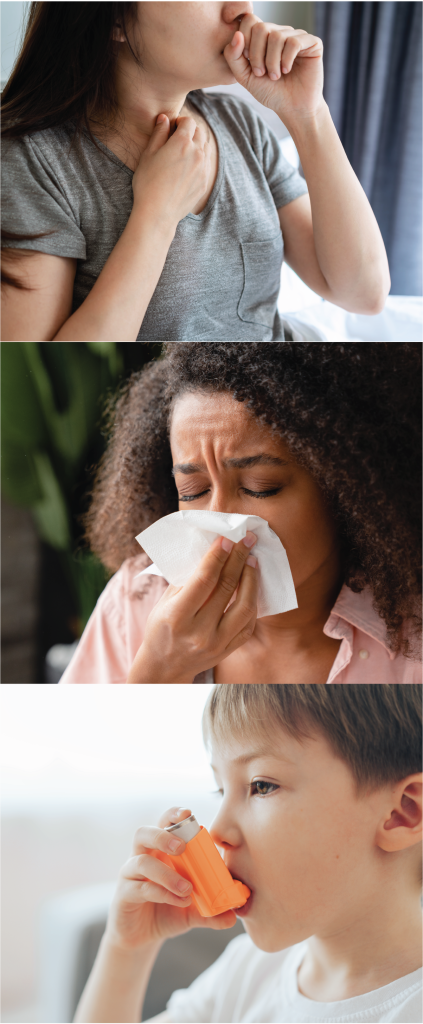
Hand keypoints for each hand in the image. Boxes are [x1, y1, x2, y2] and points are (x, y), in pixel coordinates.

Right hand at [105, 808, 236, 951]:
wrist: (142, 938)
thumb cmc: (167, 911)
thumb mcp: (193, 911)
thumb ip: (211, 911)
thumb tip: (234, 916)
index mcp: (160, 851)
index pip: (163, 824)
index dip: (173, 815)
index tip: (189, 813)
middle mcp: (142, 857)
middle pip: (144, 833)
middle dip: (163, 835)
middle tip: (182, 846)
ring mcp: (130, 875)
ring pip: (141, 861)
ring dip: (166, 873)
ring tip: (187, 888)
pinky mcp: (124, 895)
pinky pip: (140, 888)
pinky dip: (162, 893)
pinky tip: (179, 901)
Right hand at [127, 533, 257, 683]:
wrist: (164, 667)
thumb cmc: (161, 628)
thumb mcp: (164, 603)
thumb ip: (186, 580)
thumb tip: (210, 551)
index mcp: (177, 616)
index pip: (203, 580)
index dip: (217, 556)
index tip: (227, 538)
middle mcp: (198, 632)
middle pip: (226, 588)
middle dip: (238, 559)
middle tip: (246, 540)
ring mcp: (217, 643)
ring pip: (245, 606)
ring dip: (251, 579)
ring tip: (252, 560)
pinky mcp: (228, 650)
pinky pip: (249, 623)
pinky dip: (253, 602)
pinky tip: (251, 586)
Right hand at [132, 115, 209, 227]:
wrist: (157, 213)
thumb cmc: (148, 183)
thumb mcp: (148, 154)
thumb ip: (159, 133)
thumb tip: (164, 118)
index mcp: (182, 142)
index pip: (188, 121)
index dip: (180, 122)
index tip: (172, 128)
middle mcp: (197, 153)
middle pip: (200, 132)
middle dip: (190, 132)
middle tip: (177, 140)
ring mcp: (203, 169)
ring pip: (205, 148)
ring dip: (196, 146)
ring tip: (182, 154)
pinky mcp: (205, 182)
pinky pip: (206, 164)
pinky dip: (200, 161)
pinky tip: (187, 169)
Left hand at [224, 15, 323, 125]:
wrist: (292, 108)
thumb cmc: (270, 92)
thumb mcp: (245, 76)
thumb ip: (233, 57)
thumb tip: (237, 35)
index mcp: (264, 36)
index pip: (250, 20)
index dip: (245, 41)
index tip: (249, 62)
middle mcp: (280, 32)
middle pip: (261, 28)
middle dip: (257, 54)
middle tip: (261, 73)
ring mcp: (296, 36)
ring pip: (277, 36)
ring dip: (272, 61)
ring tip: (275, 76)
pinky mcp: (312, 43)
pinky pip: (294, 42)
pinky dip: (287, 60)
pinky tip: (287, 70)